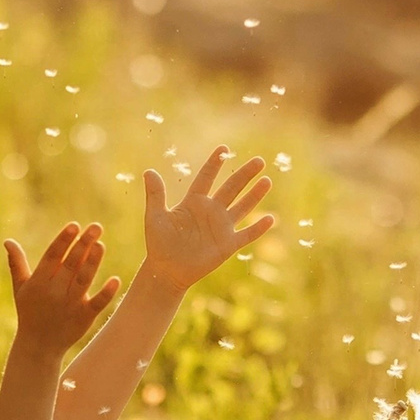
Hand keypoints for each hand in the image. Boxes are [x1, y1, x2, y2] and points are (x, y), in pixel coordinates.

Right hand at [5, 222, 119, 355]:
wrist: (38, 346)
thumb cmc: (29, 312)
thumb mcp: (20, 288)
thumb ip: (16, 263)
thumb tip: (8, 241)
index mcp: (39, 282)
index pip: (52, 256)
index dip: (64, 241)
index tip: (74, 226)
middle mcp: (54, 291)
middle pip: (71, 264)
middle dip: (83, 244)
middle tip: (96, 227)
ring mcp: (70, 304)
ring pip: (83, 279)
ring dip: (93, 262)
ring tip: (101, 244)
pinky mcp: (84, 317)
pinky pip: (97, 303)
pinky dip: (106, 293)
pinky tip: (115, 279)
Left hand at [141, 147, 273, 288]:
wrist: (167, 271)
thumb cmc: (159, 244)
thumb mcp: (155, 217)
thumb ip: (155, 195)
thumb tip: (148, 171)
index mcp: (194, 202)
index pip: (206, 177)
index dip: (215, 163)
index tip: (224, 148)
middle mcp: (211, 211)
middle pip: (231, 188)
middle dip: (245, 174)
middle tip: (259, 161)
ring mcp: (221, 227)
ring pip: (242, 207)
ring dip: (255, 195)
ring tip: (267, 181)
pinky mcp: (228, 245)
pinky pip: (246, 234)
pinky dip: (258, 228)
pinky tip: (270, 219)